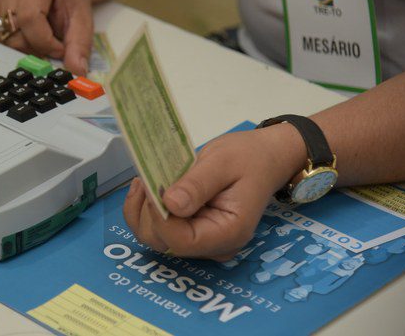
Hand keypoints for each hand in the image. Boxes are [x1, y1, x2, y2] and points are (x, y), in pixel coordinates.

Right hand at [0, 0, 92, 74]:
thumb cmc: (68, 0)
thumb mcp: (82, 21)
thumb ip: (80, 46)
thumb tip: (77, 71)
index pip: (30, 18)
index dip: (45, 42)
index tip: (58, 49)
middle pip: (13, 33)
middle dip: (34, 48)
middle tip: (50, 44)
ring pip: (1, 41)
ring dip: (20, 49)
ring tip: (37, 38)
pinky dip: (8, 46)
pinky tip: (23, 37)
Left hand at [122, 125, 306, 259]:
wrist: (262, 158)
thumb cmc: (248, 158)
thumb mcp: (223, 162)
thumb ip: (197, 184)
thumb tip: (170, 204)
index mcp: (229, 233)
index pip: (182, 240)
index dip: (160, 218)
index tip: (151, 187)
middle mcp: (214, 245)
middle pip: (164, 242)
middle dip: (147, 212)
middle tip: (144, 178)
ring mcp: (202, 241)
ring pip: (156, 238)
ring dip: (141, 211)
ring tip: (143, 180)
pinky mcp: (190, 231)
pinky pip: (159, 230)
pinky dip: (145, 211)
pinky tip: (145, 188)